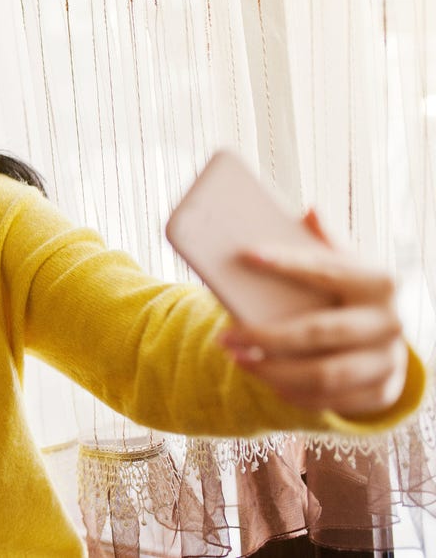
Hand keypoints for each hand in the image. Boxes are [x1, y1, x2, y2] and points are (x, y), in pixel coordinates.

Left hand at [220, 210, 408, 417]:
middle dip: (265, 337)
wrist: (385, 341)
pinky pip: (329, 401)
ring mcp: (388, 361)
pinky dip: (292, 394)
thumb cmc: (348, 296)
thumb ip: (326, 244)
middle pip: (317, 332)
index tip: (246, 254)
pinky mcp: (381, 393)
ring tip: (238, 359)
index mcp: (379, 282)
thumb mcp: (344, 267)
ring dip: (272, 371)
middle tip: (224, 337)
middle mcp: (390, 322)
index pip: (326, 270)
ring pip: (322, 375)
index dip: (286, 262)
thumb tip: (310, 211)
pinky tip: (266, 380)